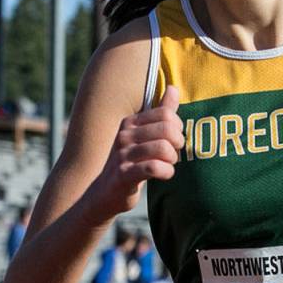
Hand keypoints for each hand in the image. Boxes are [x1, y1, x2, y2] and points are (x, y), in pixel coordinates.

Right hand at [90, 86, 183, 218]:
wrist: (104, 194)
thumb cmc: (130, 163)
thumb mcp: (144, 136)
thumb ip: (161, 113)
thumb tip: (174, 88)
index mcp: (130, 122)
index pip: (166, 114)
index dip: (177, 128)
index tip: (173, 140)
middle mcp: (124, 135)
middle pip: (168, 129)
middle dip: (178, 143)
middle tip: (172, 154)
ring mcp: (122, 154)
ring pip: (164, 148)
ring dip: (172, 159)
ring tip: (167, 165)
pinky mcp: (124, 175)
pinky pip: (154, 167)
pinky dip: (166, 172)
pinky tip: (164, 174)